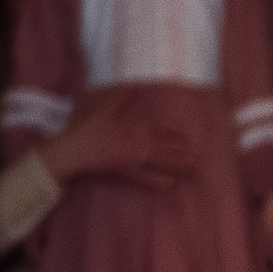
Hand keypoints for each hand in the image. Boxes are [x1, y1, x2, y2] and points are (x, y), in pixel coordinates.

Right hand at [44, 90, 195, 193]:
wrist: (74, 149)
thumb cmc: (87, 127)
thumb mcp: (104, 108)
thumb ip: (121, 98)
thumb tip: (135, 87)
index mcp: (134, 125)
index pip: (161, 129)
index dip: (176, 134)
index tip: (190, 136)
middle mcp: (138, 142)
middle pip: (166, 147)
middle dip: (183, 151)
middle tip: (198, 154)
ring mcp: (133, 158)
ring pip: (160, 162)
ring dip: (177, 164)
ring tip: (190, 166)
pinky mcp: (125, 171)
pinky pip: (146, 178)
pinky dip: (158, 182)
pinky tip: (170, 184)